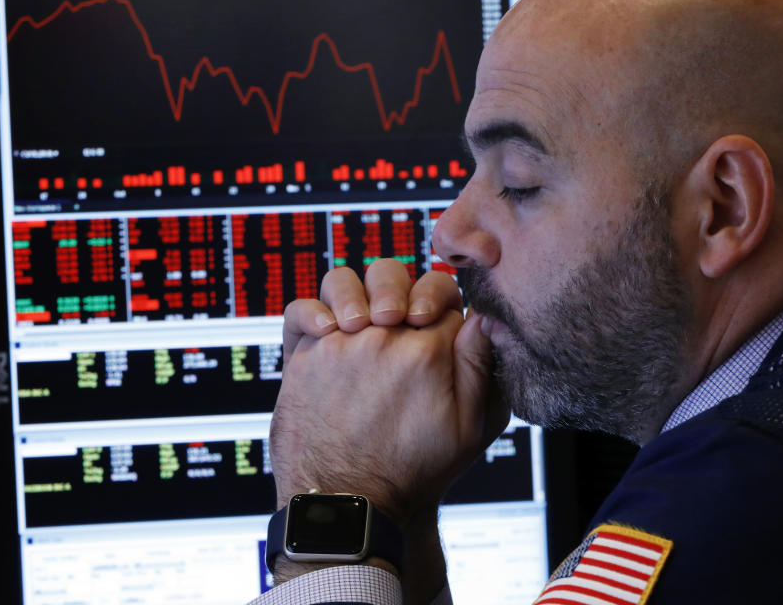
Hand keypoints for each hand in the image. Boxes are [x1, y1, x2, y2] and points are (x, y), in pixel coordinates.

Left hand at [271, 259, 509, 523]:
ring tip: (365, 320)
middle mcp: (381, 338)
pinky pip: (299, 310)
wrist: (351, 504)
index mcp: (428, 350)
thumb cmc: (412, 471)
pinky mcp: (303, 358)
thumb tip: (483, 315)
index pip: (443, 296)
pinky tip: (328, 327)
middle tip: (404, 321)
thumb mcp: (470, 426)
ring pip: (345, 282)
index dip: (443, 308)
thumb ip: (480, 365)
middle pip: (396, 277)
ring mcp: (337, 344)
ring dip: (359, 293)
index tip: (437, 330)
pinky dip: (311, 310)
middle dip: (405, 291)